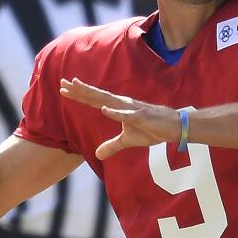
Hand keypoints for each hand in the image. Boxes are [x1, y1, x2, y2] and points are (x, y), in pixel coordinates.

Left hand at [60, 78, 181, 159]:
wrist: (175, 127)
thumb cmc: (152, 129)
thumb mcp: (129, 140)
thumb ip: (112, 145)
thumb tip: (97, 154)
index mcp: (119, 108)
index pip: (95, 99)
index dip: (79, 95)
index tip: (63, 89)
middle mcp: (123, 104)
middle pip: (97, 96)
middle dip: (80, 90)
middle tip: (62, 82)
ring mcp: (132, 109)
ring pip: (108, 100)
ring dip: (92, 94)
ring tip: (77, 87)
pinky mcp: (142, 117)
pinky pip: (127, 115)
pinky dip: (115, 112)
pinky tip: (104, 109)